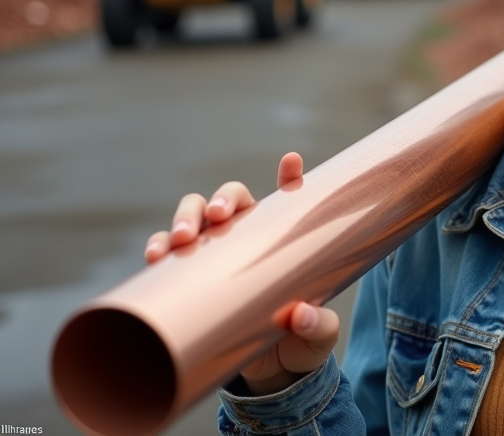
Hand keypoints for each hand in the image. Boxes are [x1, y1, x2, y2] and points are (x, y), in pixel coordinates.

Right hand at [144, 151, 340, 395]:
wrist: (267, 371)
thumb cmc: (300, 340)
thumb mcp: (317, 336)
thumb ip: (318, 326)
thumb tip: (301, 316)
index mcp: (283, 238)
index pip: (288, 198)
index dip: (290, 176)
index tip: (292, 161)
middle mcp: (247, 236)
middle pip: (232, 198)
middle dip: (223, 198)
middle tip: (218, 215)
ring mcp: (215, 252)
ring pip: (194, 215)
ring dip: (185, 218)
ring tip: (183, 238)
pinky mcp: (189, 275)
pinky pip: (168, 251)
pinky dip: (159, 247)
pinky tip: (156, 256)